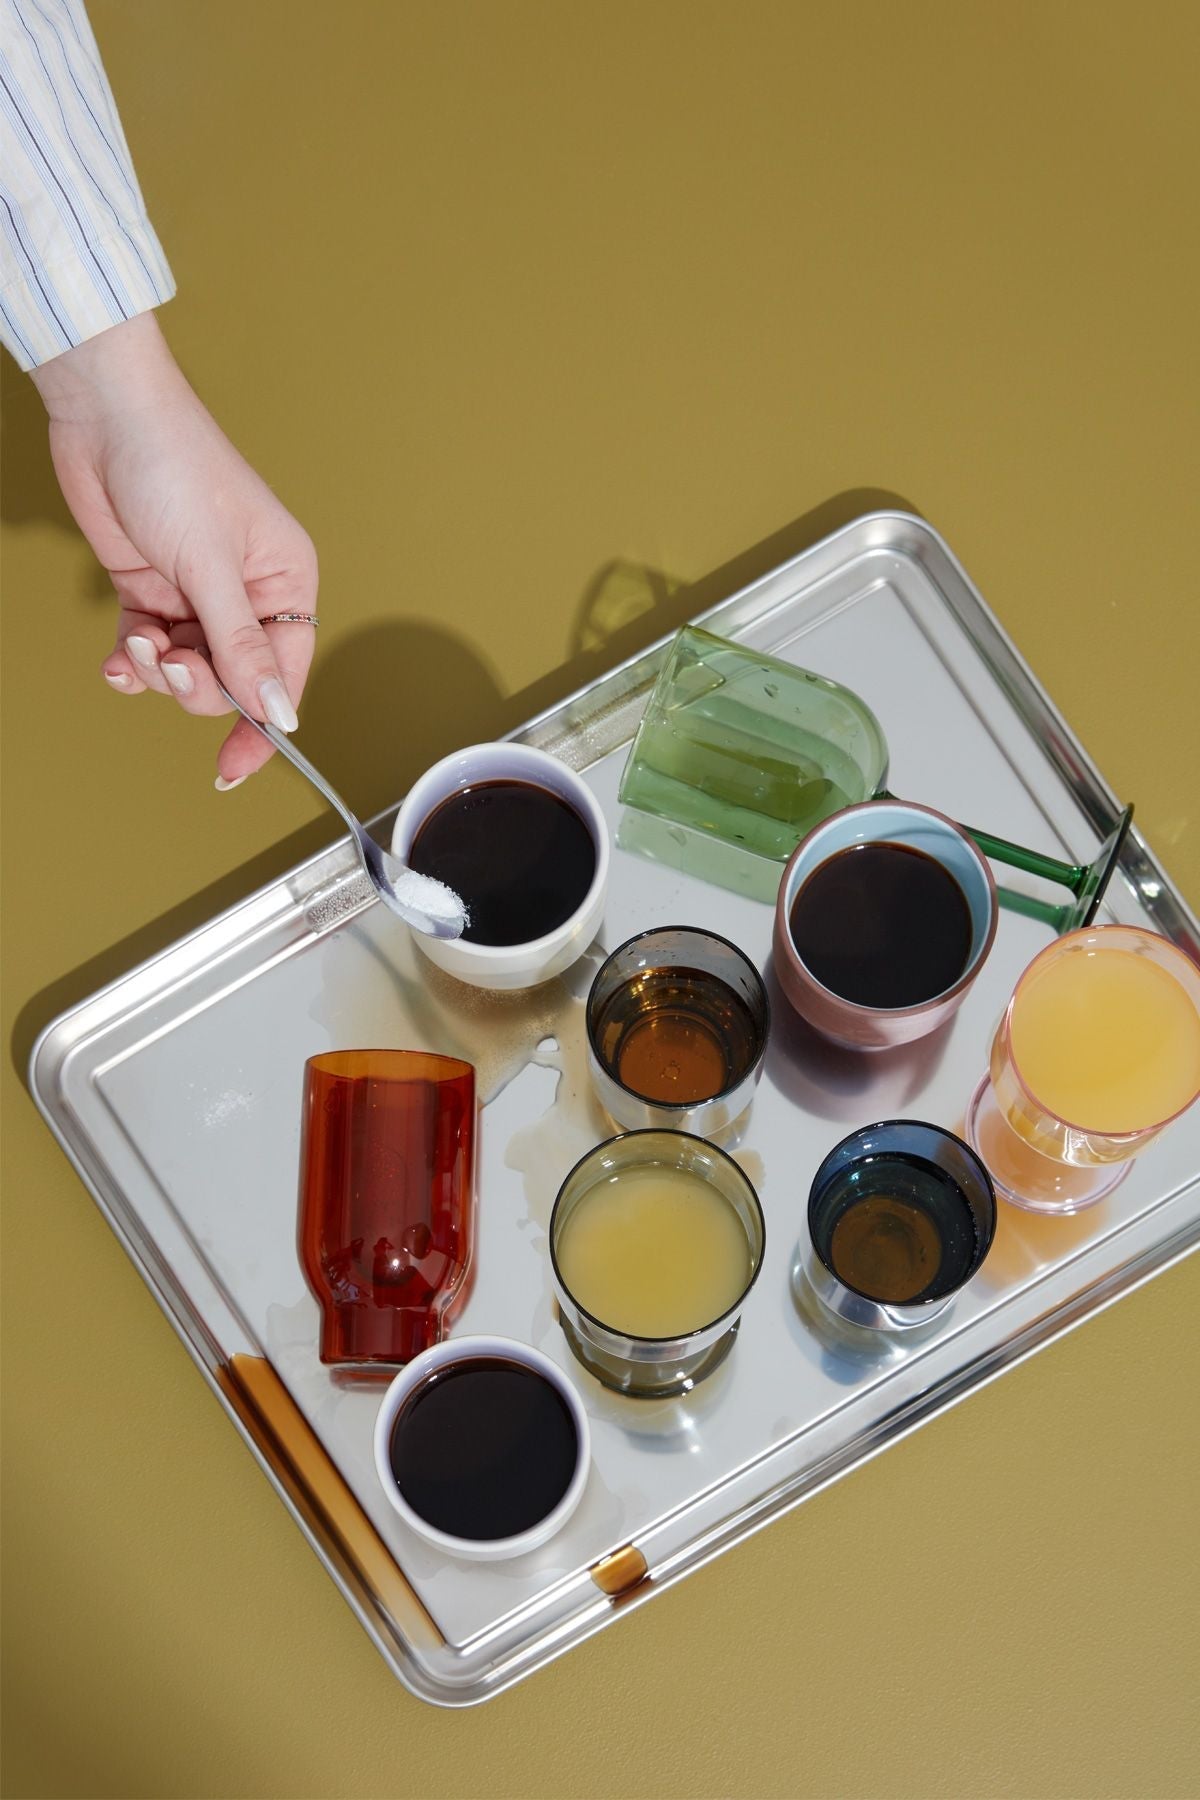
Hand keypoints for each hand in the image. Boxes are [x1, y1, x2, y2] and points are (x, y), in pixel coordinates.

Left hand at [32, 313, 316, 786]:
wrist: (106, 414)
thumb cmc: (176, 465)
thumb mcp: (213, 565)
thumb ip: (242, 644)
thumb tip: (276, 710)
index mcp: (285, 580)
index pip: (284, 673)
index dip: (263, 724)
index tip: (233, 766)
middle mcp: (246, 593)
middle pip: (232, 680)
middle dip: (196, 685)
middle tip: (170, 661)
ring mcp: (197, 594)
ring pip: (187, 671)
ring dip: (158, 671)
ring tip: (139, 644)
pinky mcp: (152, 591)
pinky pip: (149, 651)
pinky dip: (133, 660)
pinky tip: (120, 653)